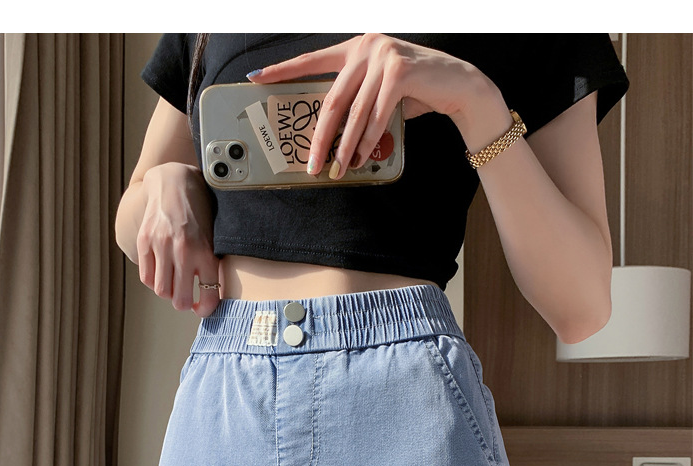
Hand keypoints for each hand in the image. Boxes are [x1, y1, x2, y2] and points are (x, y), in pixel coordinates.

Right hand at [137, 162, 220, 317]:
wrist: (174, 182)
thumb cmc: (198, 212)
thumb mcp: (213, 237)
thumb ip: (212, 264)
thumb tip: (209, 297)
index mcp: (206, 251)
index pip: (209, 295)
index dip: (206, 309)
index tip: (202, 308)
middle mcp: (184, 251)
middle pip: (180, 301)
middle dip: (183, 303)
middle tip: (185, 297)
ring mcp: (162, 246)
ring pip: (161, 291)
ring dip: (167, 292)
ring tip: (172, 282)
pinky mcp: (145, 241)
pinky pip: (146, 277)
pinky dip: (153, 280)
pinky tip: (160, 271)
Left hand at [246, 34, 483, 179]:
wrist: (458, 85)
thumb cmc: (416, 92)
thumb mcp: (379, 91)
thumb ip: (357, 100)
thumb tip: (330, 135)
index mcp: (355, 47)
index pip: (312, 60)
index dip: (283, 70)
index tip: (257, 78)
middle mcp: (366, 46)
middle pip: (332, 99)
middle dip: (320, 137)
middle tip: (310, 164)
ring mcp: (383, 56)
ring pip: (354, 113)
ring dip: (345, 148)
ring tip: (338, 170)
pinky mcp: (400, 71)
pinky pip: (377, 116)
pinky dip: (369, 141)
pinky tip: (363, 158)